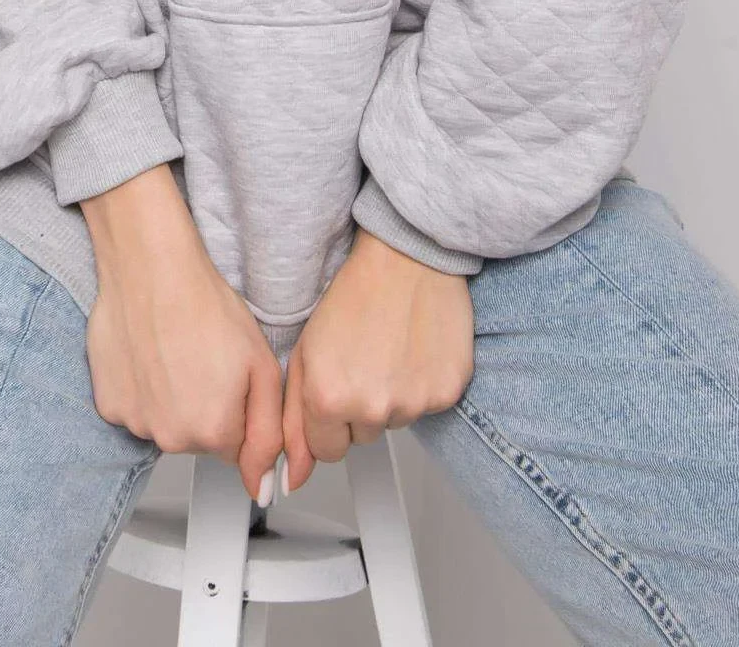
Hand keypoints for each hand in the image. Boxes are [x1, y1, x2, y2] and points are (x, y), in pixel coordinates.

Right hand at [80, 165, 284, 502]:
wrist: (151, 269)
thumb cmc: (205, 305)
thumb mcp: (261, 365)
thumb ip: (268, 433)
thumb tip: (263, 485)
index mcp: (214, 431)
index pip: (237, 448)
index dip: (238, 410)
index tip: (230, 378)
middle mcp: (171, 437)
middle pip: (199, 440)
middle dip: (206, 408)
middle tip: (203, 359)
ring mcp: (135, 422)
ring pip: (166, 425)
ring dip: (172, 399)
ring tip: (175, 352)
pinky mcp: (108, 404)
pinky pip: (135, 409)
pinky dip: (142, 389)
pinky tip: (149, 354)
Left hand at [279, 227, 474, 491]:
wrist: (405, 260)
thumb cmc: (354, 295)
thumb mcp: (305, 354)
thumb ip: (292, 421)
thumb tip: (292, 477)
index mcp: (328, 399)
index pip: (325, 452)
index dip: (327, 421)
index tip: (335, 389)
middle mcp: (372, 408)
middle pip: (361, 439)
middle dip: (358, 409)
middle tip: (362, 361)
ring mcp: (412, 402)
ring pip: (394, 423)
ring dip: (390, 397)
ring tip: (387, 350)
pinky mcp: (445, 392)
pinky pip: (426, 407)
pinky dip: (420, 385)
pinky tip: (412, 351)